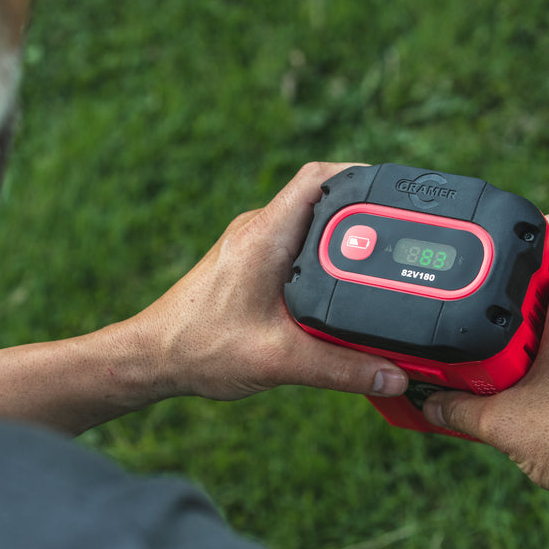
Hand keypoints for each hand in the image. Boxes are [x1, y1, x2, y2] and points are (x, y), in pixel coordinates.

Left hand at [129, 162, 408, 401]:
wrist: (151, 358)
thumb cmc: (199, 348)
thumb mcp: (279, 360)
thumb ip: (339, 368)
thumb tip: (392, 373)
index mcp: (264, 235)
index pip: (318, 177)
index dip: (359, 175)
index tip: (392, 193)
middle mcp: (256, 230)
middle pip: (320, 198)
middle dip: (360, 213)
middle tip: (397, 237)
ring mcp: (250, 245)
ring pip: (306, 225)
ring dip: (339, 240)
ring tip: (374, 267)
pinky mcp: (246, 264)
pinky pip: (292, 247)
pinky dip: (320, 261)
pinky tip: (336, 292)